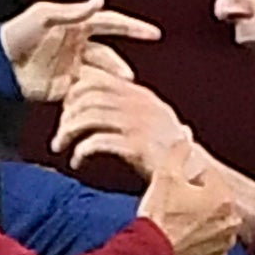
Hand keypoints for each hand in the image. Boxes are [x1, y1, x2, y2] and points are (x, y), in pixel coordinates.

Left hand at [0, 0, 161, 102]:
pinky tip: (101, 106)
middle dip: (121, 68)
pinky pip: (83, 94)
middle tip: (129, 80)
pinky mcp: (62, 88)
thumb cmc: (16, 34)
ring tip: (119, 95)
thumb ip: (73, 12)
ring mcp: (71, 68)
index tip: (154, 34)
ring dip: (110, 85)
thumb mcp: (44, 17)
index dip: (133, 28)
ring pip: (100, 77)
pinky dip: (93, 99)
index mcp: (77, 26)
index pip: (112, 24)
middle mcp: (78, 47)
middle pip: (109, 56)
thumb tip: (100, 0)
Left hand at [53, 69, 191, 180]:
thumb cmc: (166, 152)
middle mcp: (139, 103)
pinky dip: (81, 152)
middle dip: (66, 114)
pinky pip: (97, 142)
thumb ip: (126, 110)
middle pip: (88, 96)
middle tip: (59, 134)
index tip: (65, 113)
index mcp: (140, 94)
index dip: (74, 94)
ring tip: (60, 147)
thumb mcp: (148, 122)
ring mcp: (139, 123)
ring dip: (68, 132)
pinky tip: (77, 162)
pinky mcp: (137, 146)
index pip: (97, 80)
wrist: (194, 174)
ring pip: (89, 116)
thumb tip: (92, 107)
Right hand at [136, 144, 242, 254]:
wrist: (150, 253)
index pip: (208, 177)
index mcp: (223, 197)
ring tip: (179, 222)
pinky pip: (211, 242)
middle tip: (176, 204)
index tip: (176, 188)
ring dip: (202, 219)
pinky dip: (201, 239)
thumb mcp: (166, 175)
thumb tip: (184, 138)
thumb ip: (178, 153)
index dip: (189, 179)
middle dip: (198, 199)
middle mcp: (230, 220)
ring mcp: (223, 241)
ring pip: (214, 221)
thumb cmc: (160, 216)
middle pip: (214, 199)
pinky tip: (184, 237)